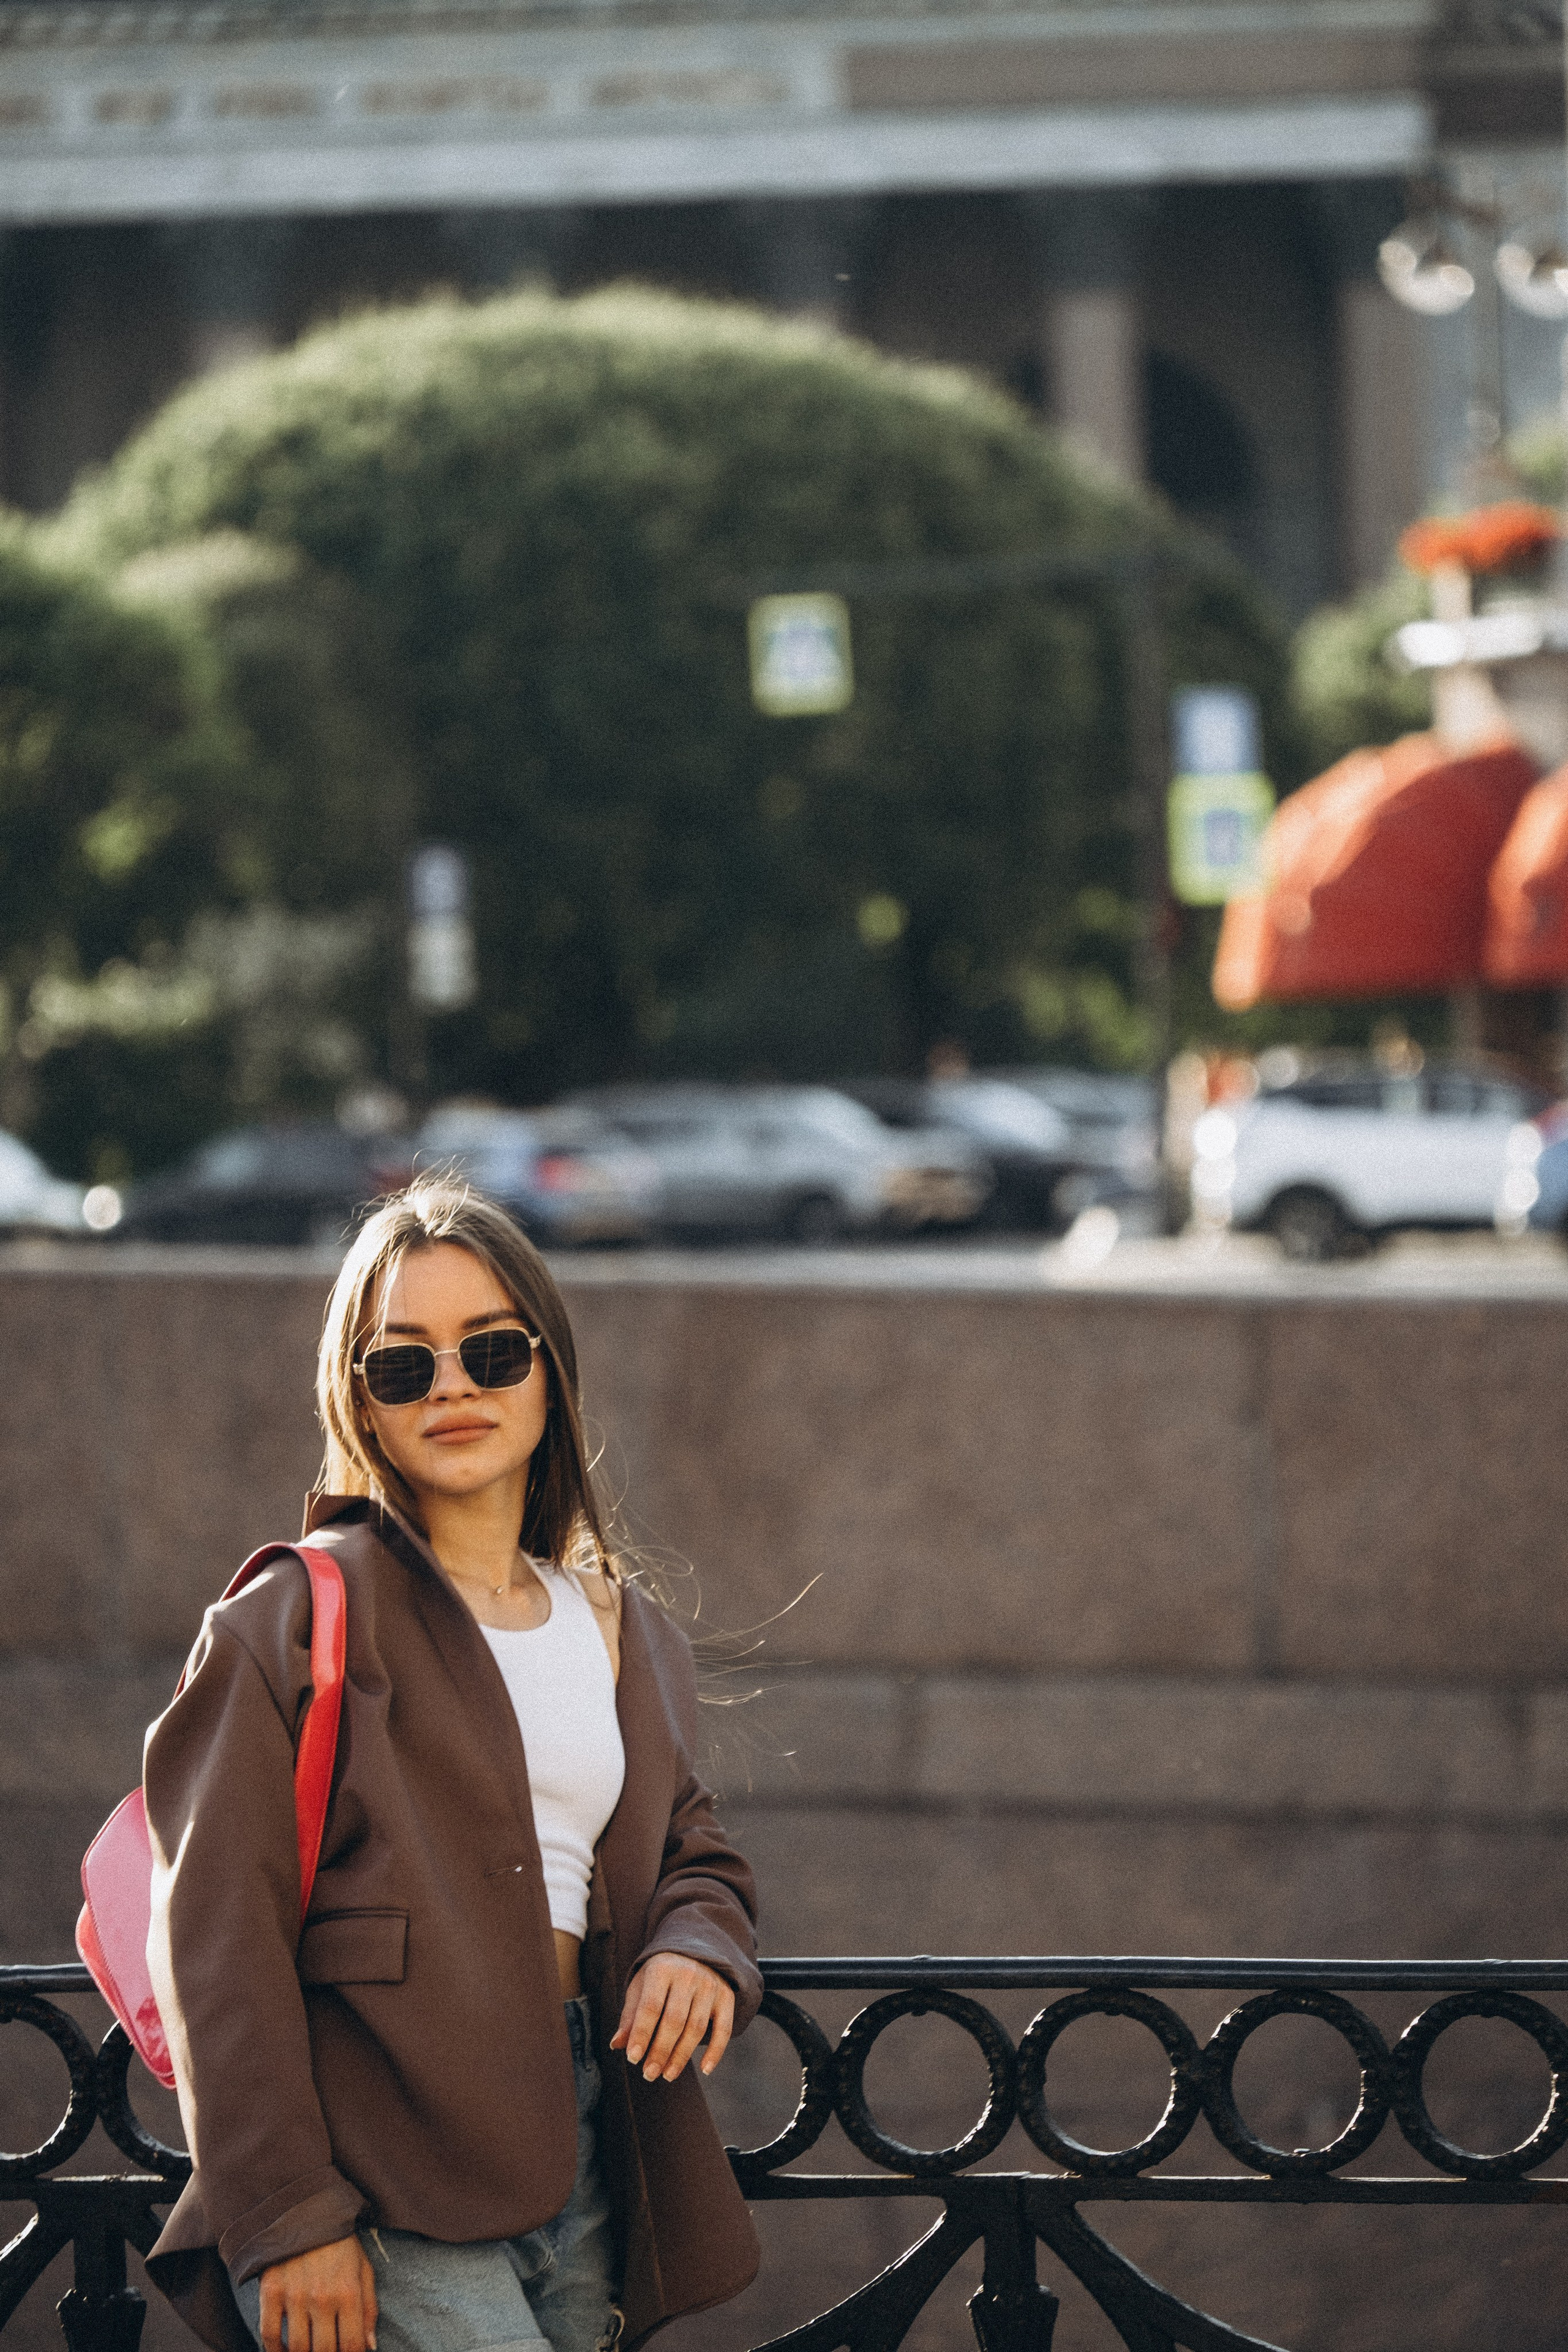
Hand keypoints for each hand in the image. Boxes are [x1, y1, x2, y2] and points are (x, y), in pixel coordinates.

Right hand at [257, 2235, 377, 2351]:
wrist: (308, 2210)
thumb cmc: (340, 2243)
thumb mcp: (363, 2269)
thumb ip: (369, 2309)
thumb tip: (370, 2346)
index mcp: (349, 2292)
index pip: (352, 2346)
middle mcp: (322, 2297)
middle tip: (327, 2350)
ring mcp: (295, 2295)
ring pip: (297, 2348)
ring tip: (308, 2350)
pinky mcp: (271, 2291)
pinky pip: (269, 2334)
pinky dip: (274, 2351)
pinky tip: (283, 2351)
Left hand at [611, 1954, 734, 2081]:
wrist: (694, 1951)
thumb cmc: (660, 1976)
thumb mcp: (641, 1987)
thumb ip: (631, 2016)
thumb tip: (617, 2045)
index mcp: (662, 1969)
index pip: (650, 2006)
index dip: (641, 2034)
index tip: (633, 2059)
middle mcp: (688, 1974)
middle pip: (674, 2020)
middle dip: (660, 2051)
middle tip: (649, 2074)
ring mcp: (709, 1985)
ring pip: (696, 2028)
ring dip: (681, 2056)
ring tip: (667, 2075)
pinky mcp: (726, 1996)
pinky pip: (724, 2028)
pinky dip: (716, 2051)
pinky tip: (704, 2069)